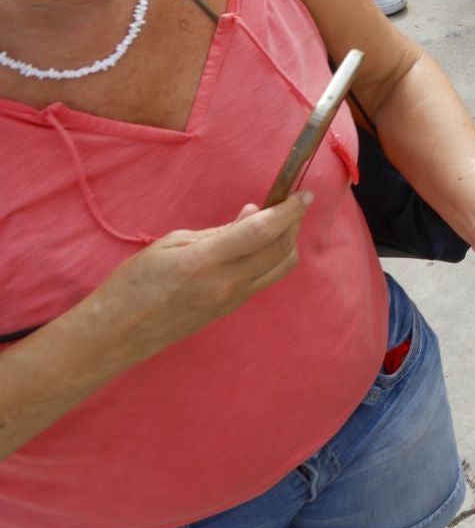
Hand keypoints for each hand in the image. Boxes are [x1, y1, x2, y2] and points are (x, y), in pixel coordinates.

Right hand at [96, 195, 309, 362]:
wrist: (117, 333)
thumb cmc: (134, 283)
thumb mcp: (171, 244)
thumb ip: (218, 231)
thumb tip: (254, 214)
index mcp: (207, 262)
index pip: (263, 232)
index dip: (288, 211)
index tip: (303, 194)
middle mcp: (227, 284)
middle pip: (281, 250)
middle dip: (292, 224)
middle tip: (289, 203)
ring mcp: (233, 300)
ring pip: (280, 268)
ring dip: (285, 242)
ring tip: (272, 222)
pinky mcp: (231, 309)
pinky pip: (264, 279)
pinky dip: (270, 257)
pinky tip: (255, 244)